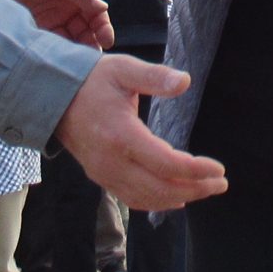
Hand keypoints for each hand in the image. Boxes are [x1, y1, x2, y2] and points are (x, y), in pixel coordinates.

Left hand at [0, 0, 113, 49]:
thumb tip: (103, 7)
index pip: (96, 17)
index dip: (103, 29)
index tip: (106, 40)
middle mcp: (67, 13)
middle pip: (86, 33)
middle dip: (91, 45)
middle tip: (92, 58)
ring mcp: (52, 24)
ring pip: (69, 42)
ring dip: (74, 52)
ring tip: (75, 61)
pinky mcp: (36, 32)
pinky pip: (50, 45)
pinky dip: (55, 53)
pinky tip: (57, 58)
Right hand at [53, 56, 227, 210]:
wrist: (51, 96)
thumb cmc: (92, 80)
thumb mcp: (123, 70)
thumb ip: (155, 76)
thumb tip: (185, 81)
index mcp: (121, 136)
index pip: (166, 164)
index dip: (196, 170)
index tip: (220, 169)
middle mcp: (112, 162)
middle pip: (161, 188)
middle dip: (195, 189)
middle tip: (221, 184)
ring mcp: (104, 174)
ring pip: (147, 198)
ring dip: (179, 197)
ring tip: (206, 189)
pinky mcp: (101, 177)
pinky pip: (132, 198)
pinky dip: (157, 202)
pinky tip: (177, 198)